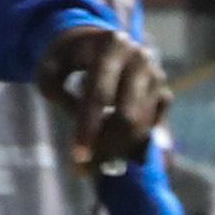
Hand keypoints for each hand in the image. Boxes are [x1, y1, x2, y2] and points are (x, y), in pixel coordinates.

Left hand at [37, 25, 166, 170]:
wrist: (99, 42)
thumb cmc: (70, 58)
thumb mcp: (50, 64)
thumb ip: (55, 90)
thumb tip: (80, 122)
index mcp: (111, 45)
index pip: (99, 94)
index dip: (88, 128)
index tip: (77, 157)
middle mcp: (140, 59)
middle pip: (126, 116)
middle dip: (105, 148)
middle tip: (82, 171)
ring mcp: (156, 77)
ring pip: (141, 127)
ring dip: (117, 153)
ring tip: (91, 167)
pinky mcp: (164, 94)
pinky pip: (150, 130)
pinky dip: (131, 147)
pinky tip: (110, 154)